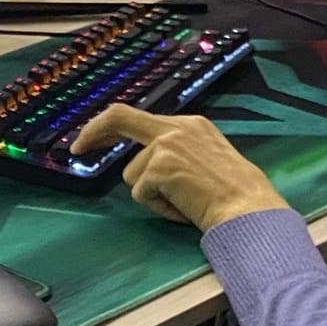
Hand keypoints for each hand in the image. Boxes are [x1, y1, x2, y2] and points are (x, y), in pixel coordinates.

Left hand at [69, 106, 285, 232]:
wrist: (250, 209)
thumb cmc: (235, 195)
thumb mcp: (207, 160)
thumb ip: (178, 154)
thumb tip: (146, 164)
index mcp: (191, 125)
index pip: (140, 117)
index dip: (112, 127)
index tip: (94, 138)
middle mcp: (178, 127)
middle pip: (120, 117)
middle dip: (94, 131)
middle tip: (76, 148)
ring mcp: (169, 144)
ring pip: (132, 174)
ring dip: (152, 195)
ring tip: (184, 203)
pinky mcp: (162, 165)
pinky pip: (141, 194)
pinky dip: (159, 207)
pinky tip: (184, 208)